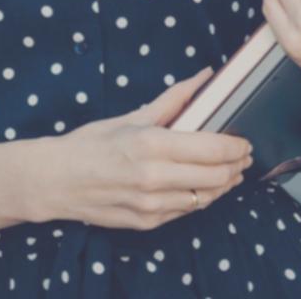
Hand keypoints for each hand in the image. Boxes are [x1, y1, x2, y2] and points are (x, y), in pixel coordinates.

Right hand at [29, 65, 252, 229]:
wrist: (55, 181)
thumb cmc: (91, 144)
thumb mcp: (131, 116)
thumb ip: (174, 99)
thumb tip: (204, 77)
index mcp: (151, 144)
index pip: (212, 149)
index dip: (236, 147)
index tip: (244, 142)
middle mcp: (154, 177)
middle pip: (216, 176)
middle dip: (236, 167)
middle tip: (243, 157)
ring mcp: (151, 204)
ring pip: (205, 198)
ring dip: (223, 185)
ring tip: (231, 174)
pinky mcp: (147, 223)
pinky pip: (186, 211)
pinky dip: (200, 199)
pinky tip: (204, 188)